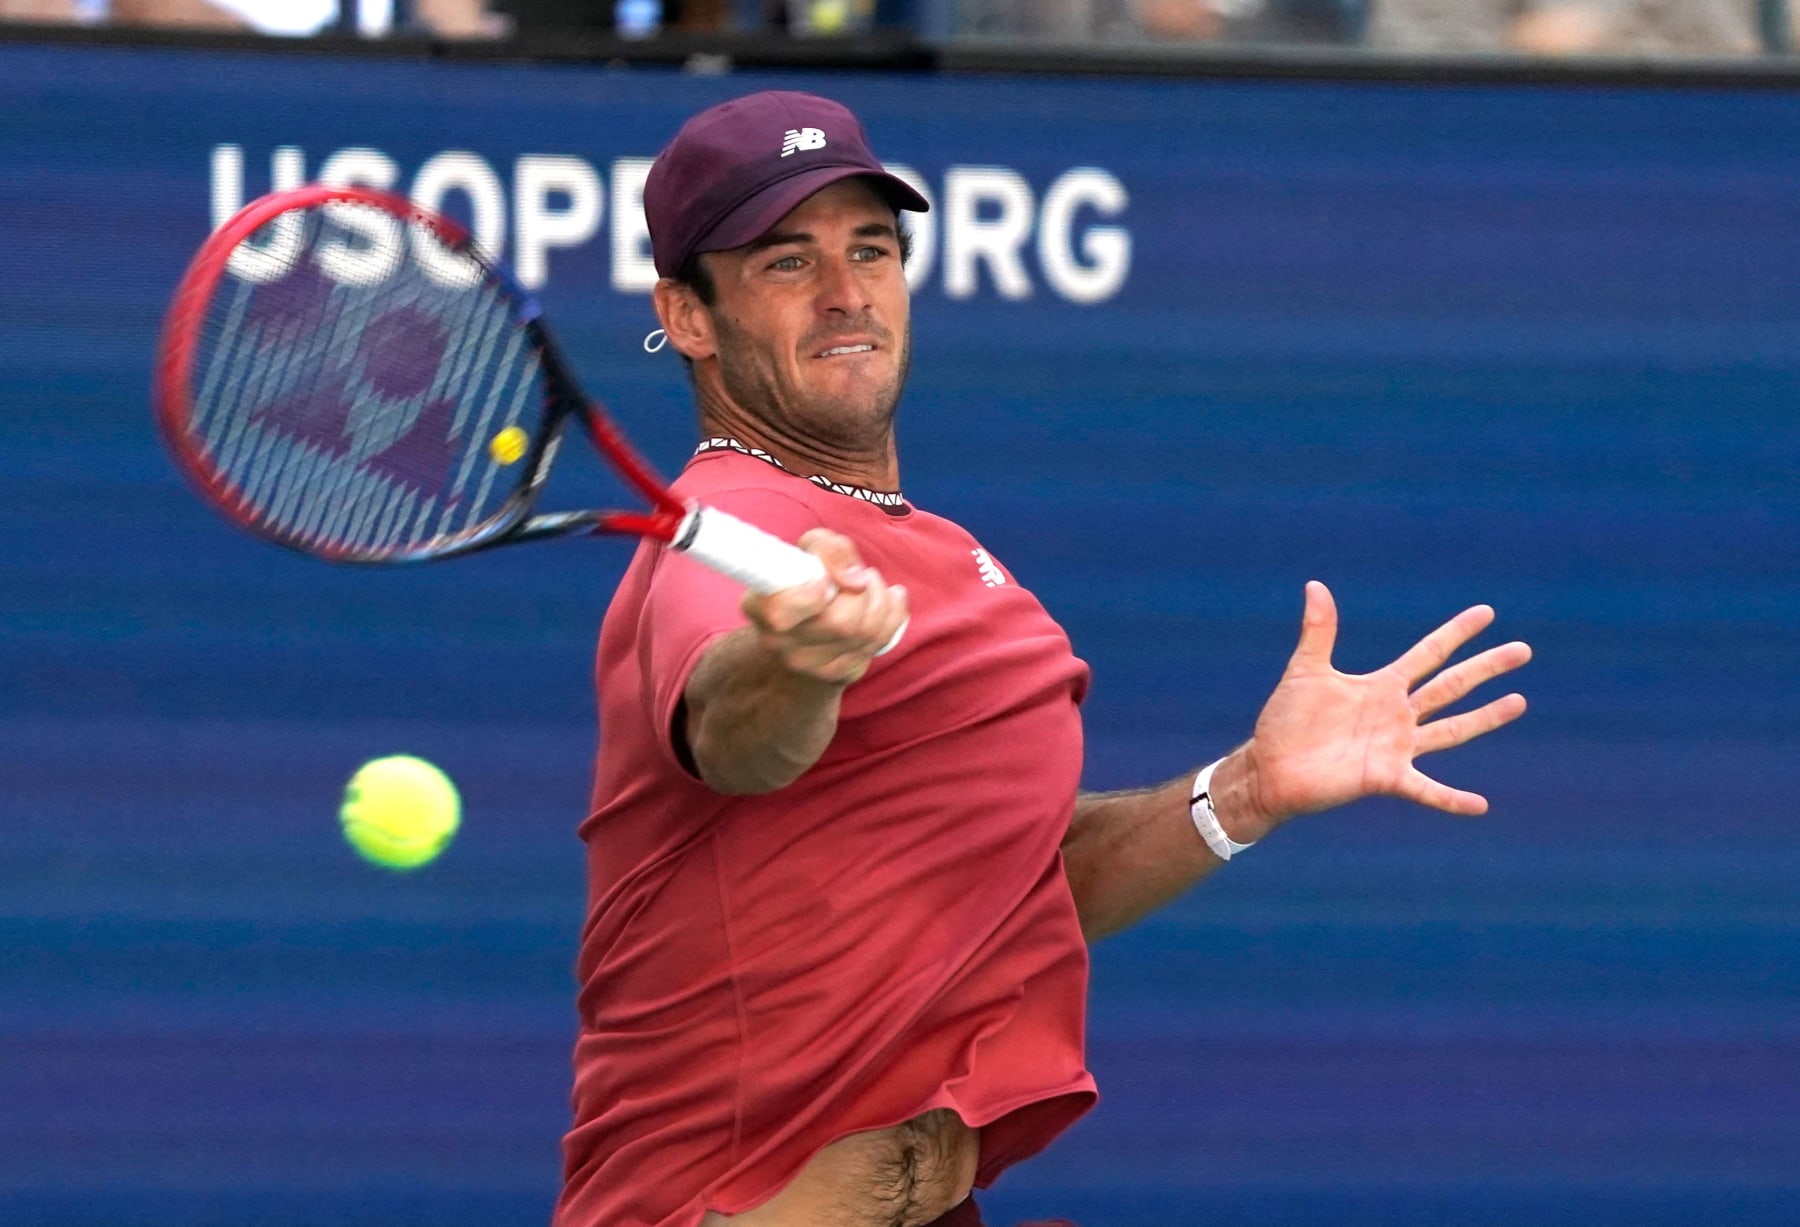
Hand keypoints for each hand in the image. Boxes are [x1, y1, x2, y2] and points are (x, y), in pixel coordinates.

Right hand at [739, 528, 908, 685]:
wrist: (802, 629)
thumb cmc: (805, 579)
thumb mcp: (810, 550)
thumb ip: (830, 549)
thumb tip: (856, 579)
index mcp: (761, 608)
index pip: (781, 613)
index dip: (812, 597)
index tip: (825, 582)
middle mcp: (779, 643)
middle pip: (841, 623)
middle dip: (864, 592)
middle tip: (863, 576)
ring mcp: (808, 665)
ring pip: (865, 634)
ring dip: (881, 600)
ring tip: (873, 585)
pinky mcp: (836, 675)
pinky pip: (878, 645)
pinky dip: (892, 616)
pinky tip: (887, 602)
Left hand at [1233, 581, 1530, 838]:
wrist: (1269, 766)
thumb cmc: (1286, 721)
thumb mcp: (1306, 670)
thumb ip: (1319, 631)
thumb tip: (1315, 584)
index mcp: (1381, 686)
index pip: (1428, 653)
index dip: (1456, 633)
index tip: (1486, 613)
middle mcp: (1396, 715)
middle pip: (1451, 686)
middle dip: (1485, 667)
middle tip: (1523, 649)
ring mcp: (1395, 747)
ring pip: (1451, 729)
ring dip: (1485, 718)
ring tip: (1518, 702)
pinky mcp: (1384, 778)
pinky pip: (1425, 790)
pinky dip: (1451, 799)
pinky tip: (1480, 805)